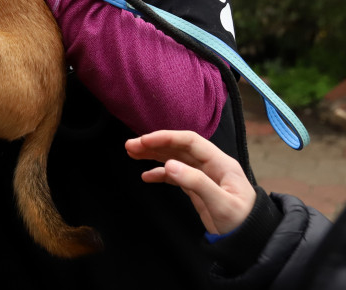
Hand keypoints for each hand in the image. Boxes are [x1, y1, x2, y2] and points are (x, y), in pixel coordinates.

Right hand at [125, 130, 255, 234]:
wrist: (251, 242)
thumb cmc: (242, 222)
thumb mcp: (221, 204)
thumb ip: (196, 182)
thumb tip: (169, 165)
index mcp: (220, 163)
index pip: (190, 142)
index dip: (166, 138)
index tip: (144, 141)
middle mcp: (211, 165)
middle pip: (179, 147)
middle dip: (155, 144)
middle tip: (130, 146)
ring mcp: (204, 176)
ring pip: (175, 159)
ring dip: (154, 155)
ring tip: (132, 153)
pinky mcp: (197, 188)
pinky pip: (176, 175)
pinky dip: (160, 173)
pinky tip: (146, 176)